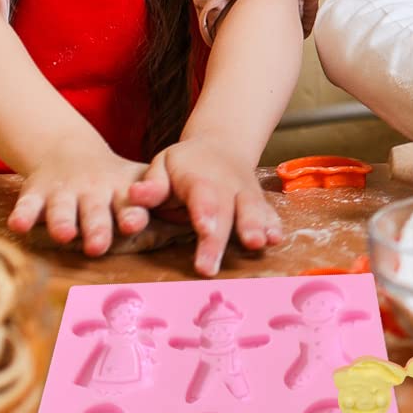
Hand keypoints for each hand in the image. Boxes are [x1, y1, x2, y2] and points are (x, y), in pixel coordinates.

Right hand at [9, 138, 152, 256]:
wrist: (67, 152)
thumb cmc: (113, 182)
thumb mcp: (135, 186)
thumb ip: (159, 206)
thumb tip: (206, 228)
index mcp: (121, 192)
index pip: (130, 203)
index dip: (132, 213)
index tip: (136, 222)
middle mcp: (93, 191)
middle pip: (96, 210)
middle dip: (98, 226)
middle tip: (99, 246)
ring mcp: (64, 192)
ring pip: (63, 208)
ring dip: (63, 221)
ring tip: (64, 235)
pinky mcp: (36, 192)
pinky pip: (28, 203)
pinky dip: (23, 213)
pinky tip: (18, 225)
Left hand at [128, 139, 281, 277]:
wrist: (222, 145)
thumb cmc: (185, 164)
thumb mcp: (163, 165)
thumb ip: (152, 185)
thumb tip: (136, 194)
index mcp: (198, 177)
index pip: (202, 195)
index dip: (205, 212)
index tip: (204, 229)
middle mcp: (227, 183)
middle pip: (226, 210)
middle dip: (221, 238)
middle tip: (210, 267)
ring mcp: (246, 191)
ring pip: (252, 208)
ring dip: (255, 227)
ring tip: (258, 244)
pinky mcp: (258, 200)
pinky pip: (267, 211)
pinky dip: (273, 223)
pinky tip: (276, 238)